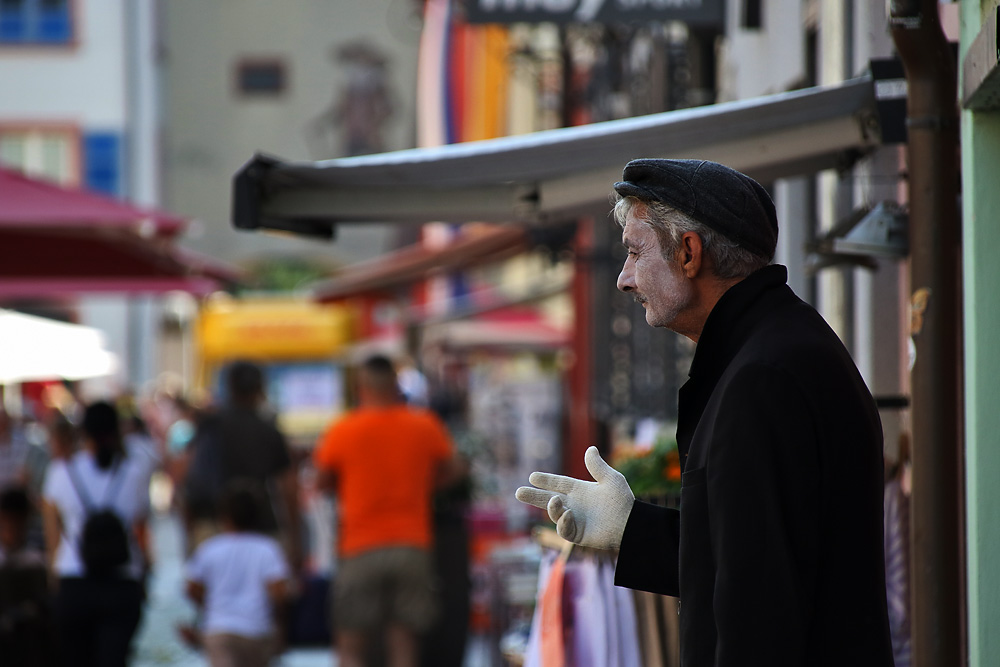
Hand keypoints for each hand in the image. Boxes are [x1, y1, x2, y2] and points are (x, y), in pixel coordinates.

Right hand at [515, 446, 633, 549]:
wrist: (631, 524)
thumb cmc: (622, 501)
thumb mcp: (611, 479)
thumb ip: (598, 466)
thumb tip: (590, 448)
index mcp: (579, 490)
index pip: (558, 483)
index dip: (545, 480)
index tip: (532, 476)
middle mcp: (573, 504)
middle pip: (548, 499)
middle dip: (533, 496)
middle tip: (518, 492)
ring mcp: (574, 520)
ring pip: (553, 513)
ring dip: (551, 507)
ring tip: (555, 501)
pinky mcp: (576, 534)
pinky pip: (563, 528)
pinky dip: (562, 521)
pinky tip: (568, 513)